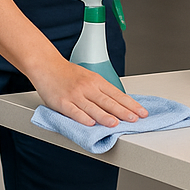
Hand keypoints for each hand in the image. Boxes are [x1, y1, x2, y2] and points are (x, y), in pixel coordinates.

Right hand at [31, 55, 148, 127]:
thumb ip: (101, 90)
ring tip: (116, 123)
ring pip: (93, 107)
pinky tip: (90, 124)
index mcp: (97, 81)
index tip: (141, 112)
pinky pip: (74, 111)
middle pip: (108, 101)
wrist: (47, 65)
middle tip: (135, 119)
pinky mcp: (62, 103)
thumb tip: (118, 103)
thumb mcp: (90, 77)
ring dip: (105, 116)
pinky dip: (82, 118)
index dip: (130, 104)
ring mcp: (75, 95)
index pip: (117, 94)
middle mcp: (88, 87)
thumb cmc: (69, 74)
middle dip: (123, 111)